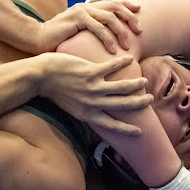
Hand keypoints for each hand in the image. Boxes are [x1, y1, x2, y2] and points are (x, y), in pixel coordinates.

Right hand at [36, 0, 141, 53]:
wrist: (37, 39)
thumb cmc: (59, 41)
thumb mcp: (80, 36)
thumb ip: (93, 33)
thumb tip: (112, 41)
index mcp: (88, 8)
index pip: (112, 3)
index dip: (127, 5)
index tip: (139, 12)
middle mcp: (86, 6)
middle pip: (115, 7)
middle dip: (130, 18)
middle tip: (140, 31)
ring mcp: (81, 11)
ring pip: (109, 17)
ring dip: (121, 31)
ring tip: (128, 45)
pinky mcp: (76, 19)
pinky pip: (97, 27)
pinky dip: (108, 38)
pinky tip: (113, 50)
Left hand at [38, 53, 152, 135]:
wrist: (40, 77)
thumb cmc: (54, 91)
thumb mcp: (70, 107)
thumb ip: (85, 110)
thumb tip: (96, 114)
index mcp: (87, 114)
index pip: (111, 125)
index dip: (126, 129)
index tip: (139, 132)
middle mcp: (92, 103)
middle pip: (122, 105)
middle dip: (138, 103)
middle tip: (150, 100)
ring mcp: (91, 88)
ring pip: (120, 87)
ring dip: (134, 84)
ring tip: (144, 81)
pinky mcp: (89, 72)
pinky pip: (110, 67)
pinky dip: (122, 62)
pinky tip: (130, 58)